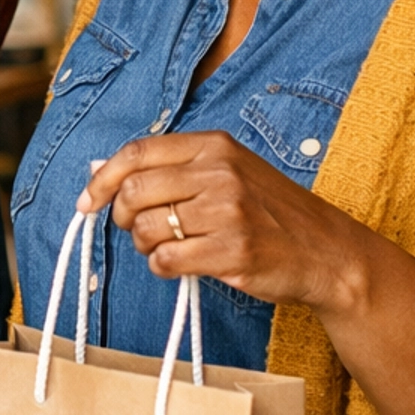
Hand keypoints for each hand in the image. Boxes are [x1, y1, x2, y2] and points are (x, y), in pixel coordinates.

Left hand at [78, 129, 364, 309]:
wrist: (327, 252)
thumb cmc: (269, 213)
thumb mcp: (227, 172)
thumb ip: (171, 168)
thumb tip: (99, 169)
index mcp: (214, 145)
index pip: (137, 152)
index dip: (103, 179)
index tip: (88, 202)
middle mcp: (220, 172)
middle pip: (135, 192)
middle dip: (124, 218)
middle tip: (139, 231)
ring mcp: (228, 211)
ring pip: (147, 230)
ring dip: (146, 246)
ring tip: (169, 249)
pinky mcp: (233, 251)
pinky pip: (166, 261)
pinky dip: (163, 268)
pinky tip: (182, 266)